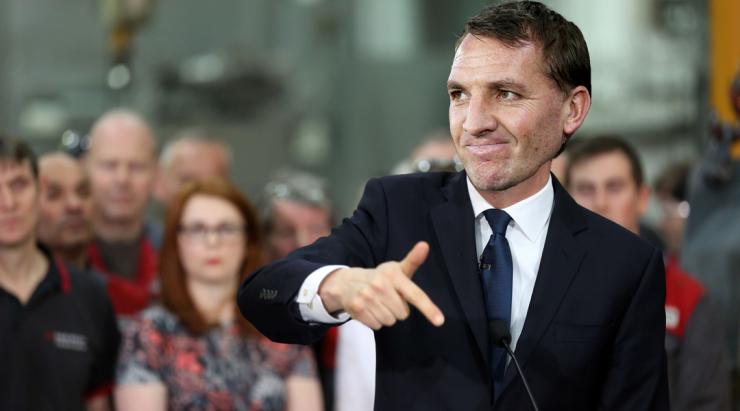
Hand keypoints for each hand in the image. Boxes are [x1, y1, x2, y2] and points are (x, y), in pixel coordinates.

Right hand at [318, 241, 444, 329]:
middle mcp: (380, 286)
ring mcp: (367, 298)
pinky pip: (377, 325)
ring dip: (387, 315)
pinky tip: (370, 308)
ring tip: (379, 303)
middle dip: (398, 309)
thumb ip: (413, 260)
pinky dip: (376, 320)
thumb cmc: (380, 277)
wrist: (347, 282)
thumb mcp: (396, 268)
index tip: (440, 321)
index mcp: (393, 275)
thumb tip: (425, 245)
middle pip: (403, 314)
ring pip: (390, 321)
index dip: (428, 308)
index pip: (415, 294)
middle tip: (389, 298)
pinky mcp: (358, 310)